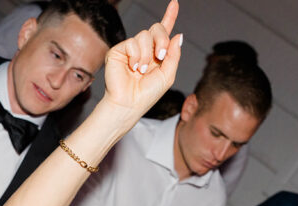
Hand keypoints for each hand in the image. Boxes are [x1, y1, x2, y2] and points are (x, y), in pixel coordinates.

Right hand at [102, 1, 182, 117]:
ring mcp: (131, 49)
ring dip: (147, 54)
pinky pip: (132, 42)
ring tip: (142, 70)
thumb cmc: (147, 94)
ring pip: (144, 35)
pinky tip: (133, 68)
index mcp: (157, 53)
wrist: (129, 103)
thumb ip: (174, 54)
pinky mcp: (118, 50)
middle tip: (160, 55)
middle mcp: (144, 48)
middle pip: (156, 28)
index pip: (164, 30)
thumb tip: (178, 34)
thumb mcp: (167, 75)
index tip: (175, 3)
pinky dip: (136, 56)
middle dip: (161, 40)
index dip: (170, 16)